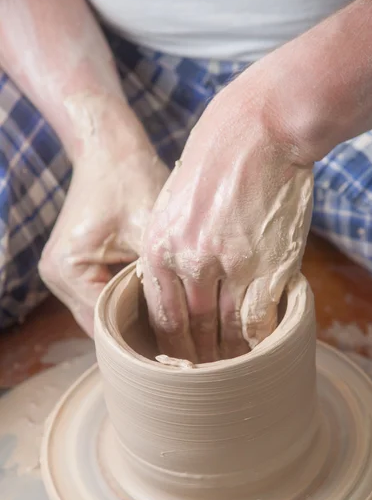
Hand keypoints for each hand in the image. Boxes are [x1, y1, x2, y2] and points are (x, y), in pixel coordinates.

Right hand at [39, 99, 168, 334]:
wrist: (109, 145)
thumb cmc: (130, 178)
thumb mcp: (149, 229)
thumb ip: (157, 276)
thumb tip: (184, 321)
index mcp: (69, 270)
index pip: (105, 326)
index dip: (141, 341)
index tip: (176, 354)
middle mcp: (58, 277)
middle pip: (100, 326)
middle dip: (137, 335)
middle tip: (179, 348)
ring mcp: (65, 272)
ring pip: (102, 314)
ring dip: (132, 320)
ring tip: (171, 332)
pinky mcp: (78, 264)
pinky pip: (103, 296)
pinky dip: (126, 302)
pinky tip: (156, 307)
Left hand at [142, 75, 312, 362]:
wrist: (257, 128)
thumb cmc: (214, 163)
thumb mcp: (173, 204)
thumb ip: (171, 250)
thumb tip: (180, 288)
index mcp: (157, 248)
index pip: (160, 315)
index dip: (171, 345)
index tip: (181, 360)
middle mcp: (188, 261)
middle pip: (190, 329)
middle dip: (198, 356)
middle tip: (206, 376)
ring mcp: (227, 266)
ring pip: (224, 329)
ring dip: (228, 353)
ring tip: (232, 368)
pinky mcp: (264, 266)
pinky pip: (257, 320)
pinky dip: (257, 338)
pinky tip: (259, 346)